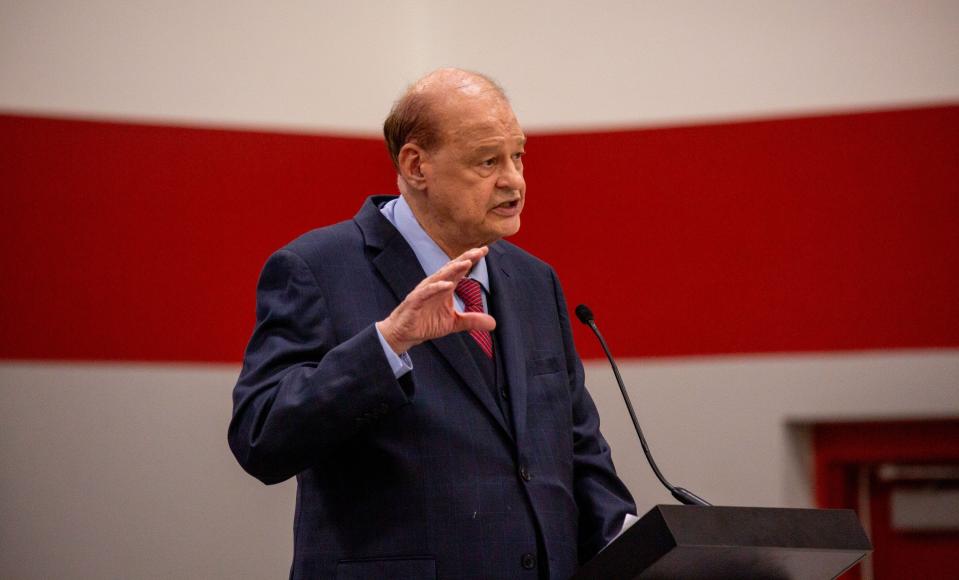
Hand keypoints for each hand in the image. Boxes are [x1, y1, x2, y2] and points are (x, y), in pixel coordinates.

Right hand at [376, 247, 495, 353]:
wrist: (405, 334)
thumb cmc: (427, 323)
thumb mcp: (454, 323)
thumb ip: (472, 320)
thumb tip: (493, 323)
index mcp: (445, 287)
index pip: (460, 270)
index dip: (471, 259)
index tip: (485, 250)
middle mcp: (435, 285)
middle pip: (451, 268)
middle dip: (465, 258)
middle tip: (479, 251)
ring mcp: (424, 291)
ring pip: (440, 277)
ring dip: (452, 269)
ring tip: (466, 263)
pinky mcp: (415, 301)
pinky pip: (426, 292)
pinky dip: (436, 288)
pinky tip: (447, 285)